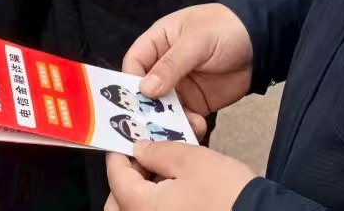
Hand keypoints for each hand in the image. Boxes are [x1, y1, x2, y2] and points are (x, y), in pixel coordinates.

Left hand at [105, 143, 255, 210]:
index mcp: (142, 206)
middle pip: (119, 200)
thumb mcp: (190, 159)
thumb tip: (140, 149)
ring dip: (141, 190)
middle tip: (142, 156)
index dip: (119, 153)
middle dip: (126, 177)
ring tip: (160, 170)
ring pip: (136, 209)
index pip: (116, 177)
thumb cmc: (227, 194)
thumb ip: (158, 152)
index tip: (126, 139)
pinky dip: (156, 202)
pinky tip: (173, 187)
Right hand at [122, 3, 252, 137]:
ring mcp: (180, 86)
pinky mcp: (196, 102)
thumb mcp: (197, 41)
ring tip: (177, 130)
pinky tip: (196, 127)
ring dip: (167, 122)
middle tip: (149, 127)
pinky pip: (183, 118)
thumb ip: (172, 64)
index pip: (134, 63)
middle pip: (144, 91)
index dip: (130, 81)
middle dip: (146, 109)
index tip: (135, 101)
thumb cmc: (225, 29)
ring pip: (163, 109)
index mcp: (158, 42)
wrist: (261, 42)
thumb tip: (145, 89)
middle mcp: (164, 66)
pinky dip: (186, 126)